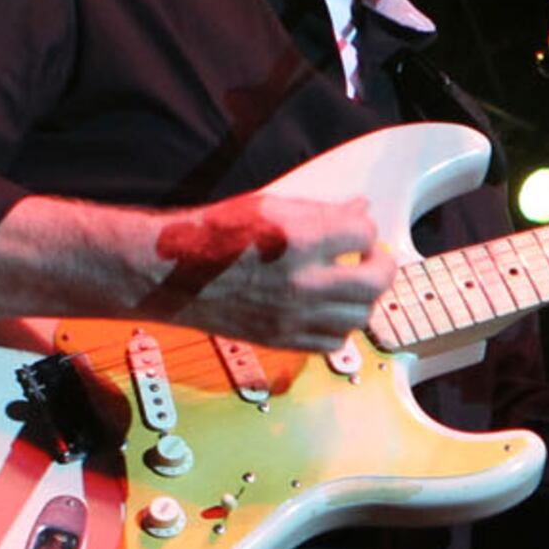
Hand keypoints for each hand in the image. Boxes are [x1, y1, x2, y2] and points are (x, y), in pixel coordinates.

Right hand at [148, 193, 392, 351]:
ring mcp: (294, 315)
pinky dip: (338, 327)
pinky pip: (332, 342)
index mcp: (299, 239)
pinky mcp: (282, 338)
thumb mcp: (270, 206)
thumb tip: (360, 209)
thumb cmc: (213, 233)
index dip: (364, 229)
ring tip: (348, 284)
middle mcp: (301, 281)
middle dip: (379, 266)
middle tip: (370, 259)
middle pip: (374, 282)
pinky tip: (327, 310)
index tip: (356, 231)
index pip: (364, 233)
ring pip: (359, 316)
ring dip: (361, 298)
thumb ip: (320, 211)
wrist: (169, 271)